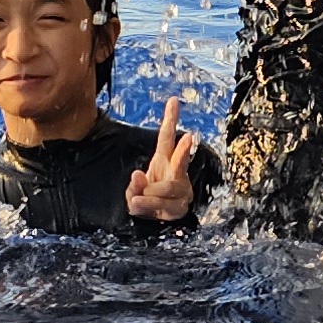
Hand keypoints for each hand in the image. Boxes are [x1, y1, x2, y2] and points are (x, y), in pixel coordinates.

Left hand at [124, 95, 202, 221]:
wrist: (155, 221)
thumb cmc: (146, 200)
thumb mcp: (133, 191)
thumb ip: (134, 185)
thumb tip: (138, 176)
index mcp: (164, 162)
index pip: (167, 137)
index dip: (170, 119)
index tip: (173, 100)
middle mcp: (176, 174)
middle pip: (180, 160)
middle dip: (183, 151)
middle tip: (189, 136)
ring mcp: (181, 190)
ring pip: (169, 187)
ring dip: (150, 194)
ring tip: (137, 199)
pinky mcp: (181, 207)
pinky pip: (166, 205)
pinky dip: (149, 205)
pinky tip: (139, 204)